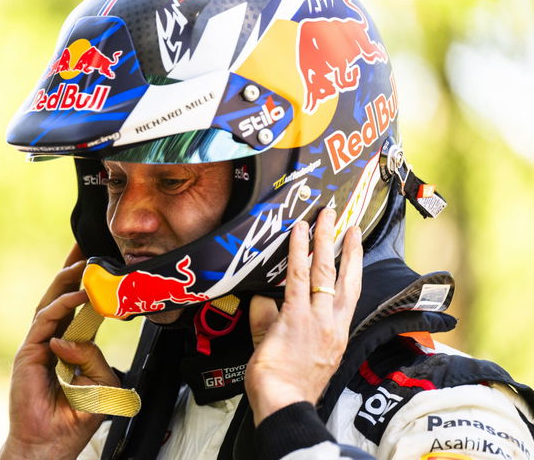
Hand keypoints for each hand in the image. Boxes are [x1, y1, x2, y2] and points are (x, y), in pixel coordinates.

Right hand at [0, 245, 120, 459]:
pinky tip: (78, 295)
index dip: (89, 285)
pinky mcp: (28, 354)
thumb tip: (73, 339)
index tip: (101, 263)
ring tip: (84, 263)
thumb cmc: (74, 417)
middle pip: (62, 297)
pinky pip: (46, 322)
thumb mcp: (101, 384)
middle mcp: (52, 341)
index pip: (80, 308)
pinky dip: (62, 306)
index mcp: (70, 346)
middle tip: (88, 248)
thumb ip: (95, 358)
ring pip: (51, 303)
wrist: (50, 443)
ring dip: (67, 281)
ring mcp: (38, 345)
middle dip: (74, 271)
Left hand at [246, 208, 362, 425]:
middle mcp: (333, 323)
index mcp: (336, 334)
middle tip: (347, 221)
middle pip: (345, 277)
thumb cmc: (288, 386)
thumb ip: (276, 320)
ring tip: (326, 215)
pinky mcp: (296, 317)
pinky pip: (298, 277)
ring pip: (324, 271)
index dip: (353, 267)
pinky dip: (299, 252)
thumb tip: (264, 298)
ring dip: (325, 240)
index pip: (348, 294)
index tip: (355, 247)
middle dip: (347, 246)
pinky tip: (299, 233)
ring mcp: (317, 319)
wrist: (284, 404)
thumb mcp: (289, 350)